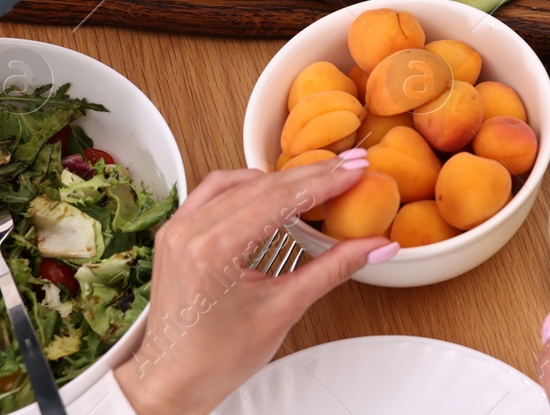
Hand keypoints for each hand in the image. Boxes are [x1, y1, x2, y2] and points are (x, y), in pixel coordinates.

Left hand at [114, 153, 397, 414]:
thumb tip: (377, 247)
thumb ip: (334, 269)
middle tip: (349, 167)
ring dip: (280, 178)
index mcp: (213, 249)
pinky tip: (271, 190)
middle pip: (262, 185)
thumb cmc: (217, 358)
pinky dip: (247, 186)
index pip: (280, 198)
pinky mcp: (176, 232)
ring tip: (318, 178)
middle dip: (311, 175)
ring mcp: (178, 228)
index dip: (324, 181)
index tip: (356, 170)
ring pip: (238, 182)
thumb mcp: (284, 309)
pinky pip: (214, 191)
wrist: (172, 381)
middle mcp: (190, 230)